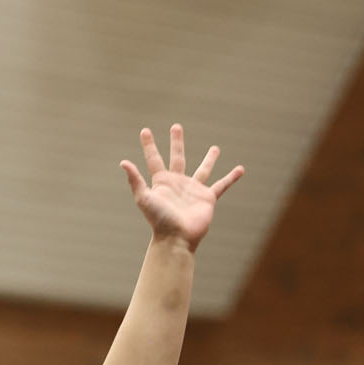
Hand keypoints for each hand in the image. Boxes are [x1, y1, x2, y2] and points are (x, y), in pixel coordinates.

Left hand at [120, 125, 241, 249]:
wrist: (176, 237)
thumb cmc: (158, 219)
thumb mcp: (143, 198)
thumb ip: (135, 180)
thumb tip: (123, 162)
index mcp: (161, 181)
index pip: (154, 158)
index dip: (149, 145)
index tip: (145, 130)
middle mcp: (177, 183)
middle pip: (177, 157)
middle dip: (177, 142)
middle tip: (176, 127)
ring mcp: (193, 190)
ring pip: (203, 169)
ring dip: (209, 159)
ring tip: (216, 148)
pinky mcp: (207, 198)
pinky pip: (221, 185)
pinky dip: (231, 178)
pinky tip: (240, 169)